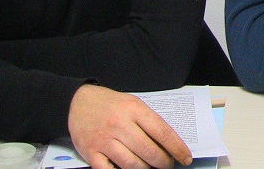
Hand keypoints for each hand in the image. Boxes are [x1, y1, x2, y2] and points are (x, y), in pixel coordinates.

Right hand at [68, 85, 191, 168]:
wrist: (78, 101)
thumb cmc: (111, 104)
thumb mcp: (134, 104)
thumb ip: (149, 122)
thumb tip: (168, 143)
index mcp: (134, 110)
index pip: (162, 132)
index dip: (176, 148)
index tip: (185, 158)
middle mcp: (120, 125)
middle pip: (148, 150)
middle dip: (163, 162)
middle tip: (167, 165)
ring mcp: (104, 140)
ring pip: (131, 164)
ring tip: (151, 168)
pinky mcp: (91, 152)